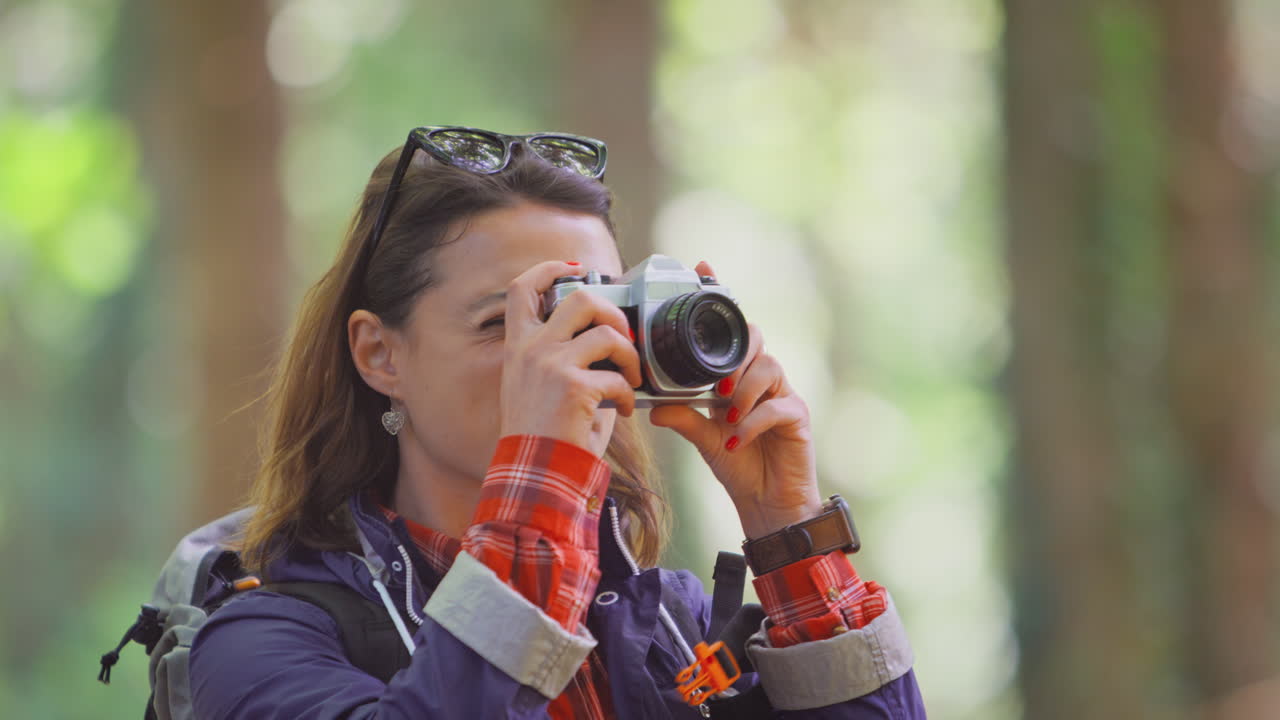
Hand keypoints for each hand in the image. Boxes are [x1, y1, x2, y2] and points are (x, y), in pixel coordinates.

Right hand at [498, 260, 642, 454]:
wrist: (533, 472)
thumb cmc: (541, 435)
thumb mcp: (539, 386)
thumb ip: (563, 357)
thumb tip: (607, 339)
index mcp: (518, 346)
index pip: (521, 288)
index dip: (549, 268)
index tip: (576, 269)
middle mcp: (531, 349)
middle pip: (579, 297)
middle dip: (613, 312)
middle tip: (623, 336)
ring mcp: (551, 364)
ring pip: (607, 332)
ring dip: (630, 355)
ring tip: (631, 378)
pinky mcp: (574, 386)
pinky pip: (618, 377)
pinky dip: (628, 394)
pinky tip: (622, 410)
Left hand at [649, 261, 822, 538]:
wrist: (767, 506)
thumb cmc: (740, 466)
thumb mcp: (703, 438)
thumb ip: (683, 417)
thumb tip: (653, 405)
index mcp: (739, 376)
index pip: (732, 331)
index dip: (722, 297)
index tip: (704, 268)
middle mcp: (764, 380)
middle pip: (757, 339)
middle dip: (735, 354)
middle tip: (718, 385)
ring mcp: (784, 396)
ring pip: (769, 368)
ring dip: (743, 390)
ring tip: (727, 414)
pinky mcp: (798, 419)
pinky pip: (778, 407)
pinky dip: (754, 421)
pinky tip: (737, 438)